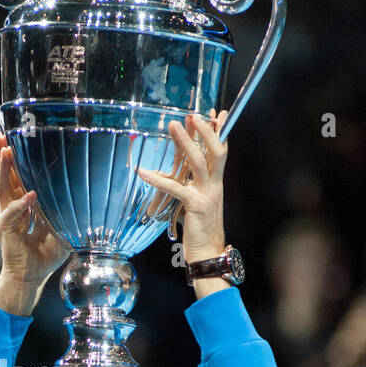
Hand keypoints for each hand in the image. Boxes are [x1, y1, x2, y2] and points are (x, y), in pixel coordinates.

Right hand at [0, 133, 69, 315]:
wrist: (31, 276)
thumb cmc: (45, 254)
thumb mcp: (61, 227)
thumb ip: (65, 211)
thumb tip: (84, 195)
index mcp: (24, 203)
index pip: (18, 175)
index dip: (18, 158)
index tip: (18, 138)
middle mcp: (12, 206)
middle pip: (5, 174)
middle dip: (3, 153)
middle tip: (1, 134)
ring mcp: (6, 215)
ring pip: (2, 185)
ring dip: (4, 167)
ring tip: (7, 150)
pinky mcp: (4, 228)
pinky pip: (12, 213)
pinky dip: (22, 204)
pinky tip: (31, 195)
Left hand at [137, 109, 227, 264]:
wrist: (208, 253)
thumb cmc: (200, 229)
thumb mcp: (199, 202)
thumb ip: (193, 186)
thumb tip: (181, 174)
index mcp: (216, 183)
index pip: (222, 151)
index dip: (220, 132)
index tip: (217, 113)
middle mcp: (215, 186)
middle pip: (215, 151)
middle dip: (205, 131)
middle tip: (192, 114)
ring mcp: (207, 195)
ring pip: (199, 163)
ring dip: (186, 143)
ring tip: (173, 126)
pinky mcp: (195, 207)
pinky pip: (175, 189)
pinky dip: (158, 179)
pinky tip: (143, 172)